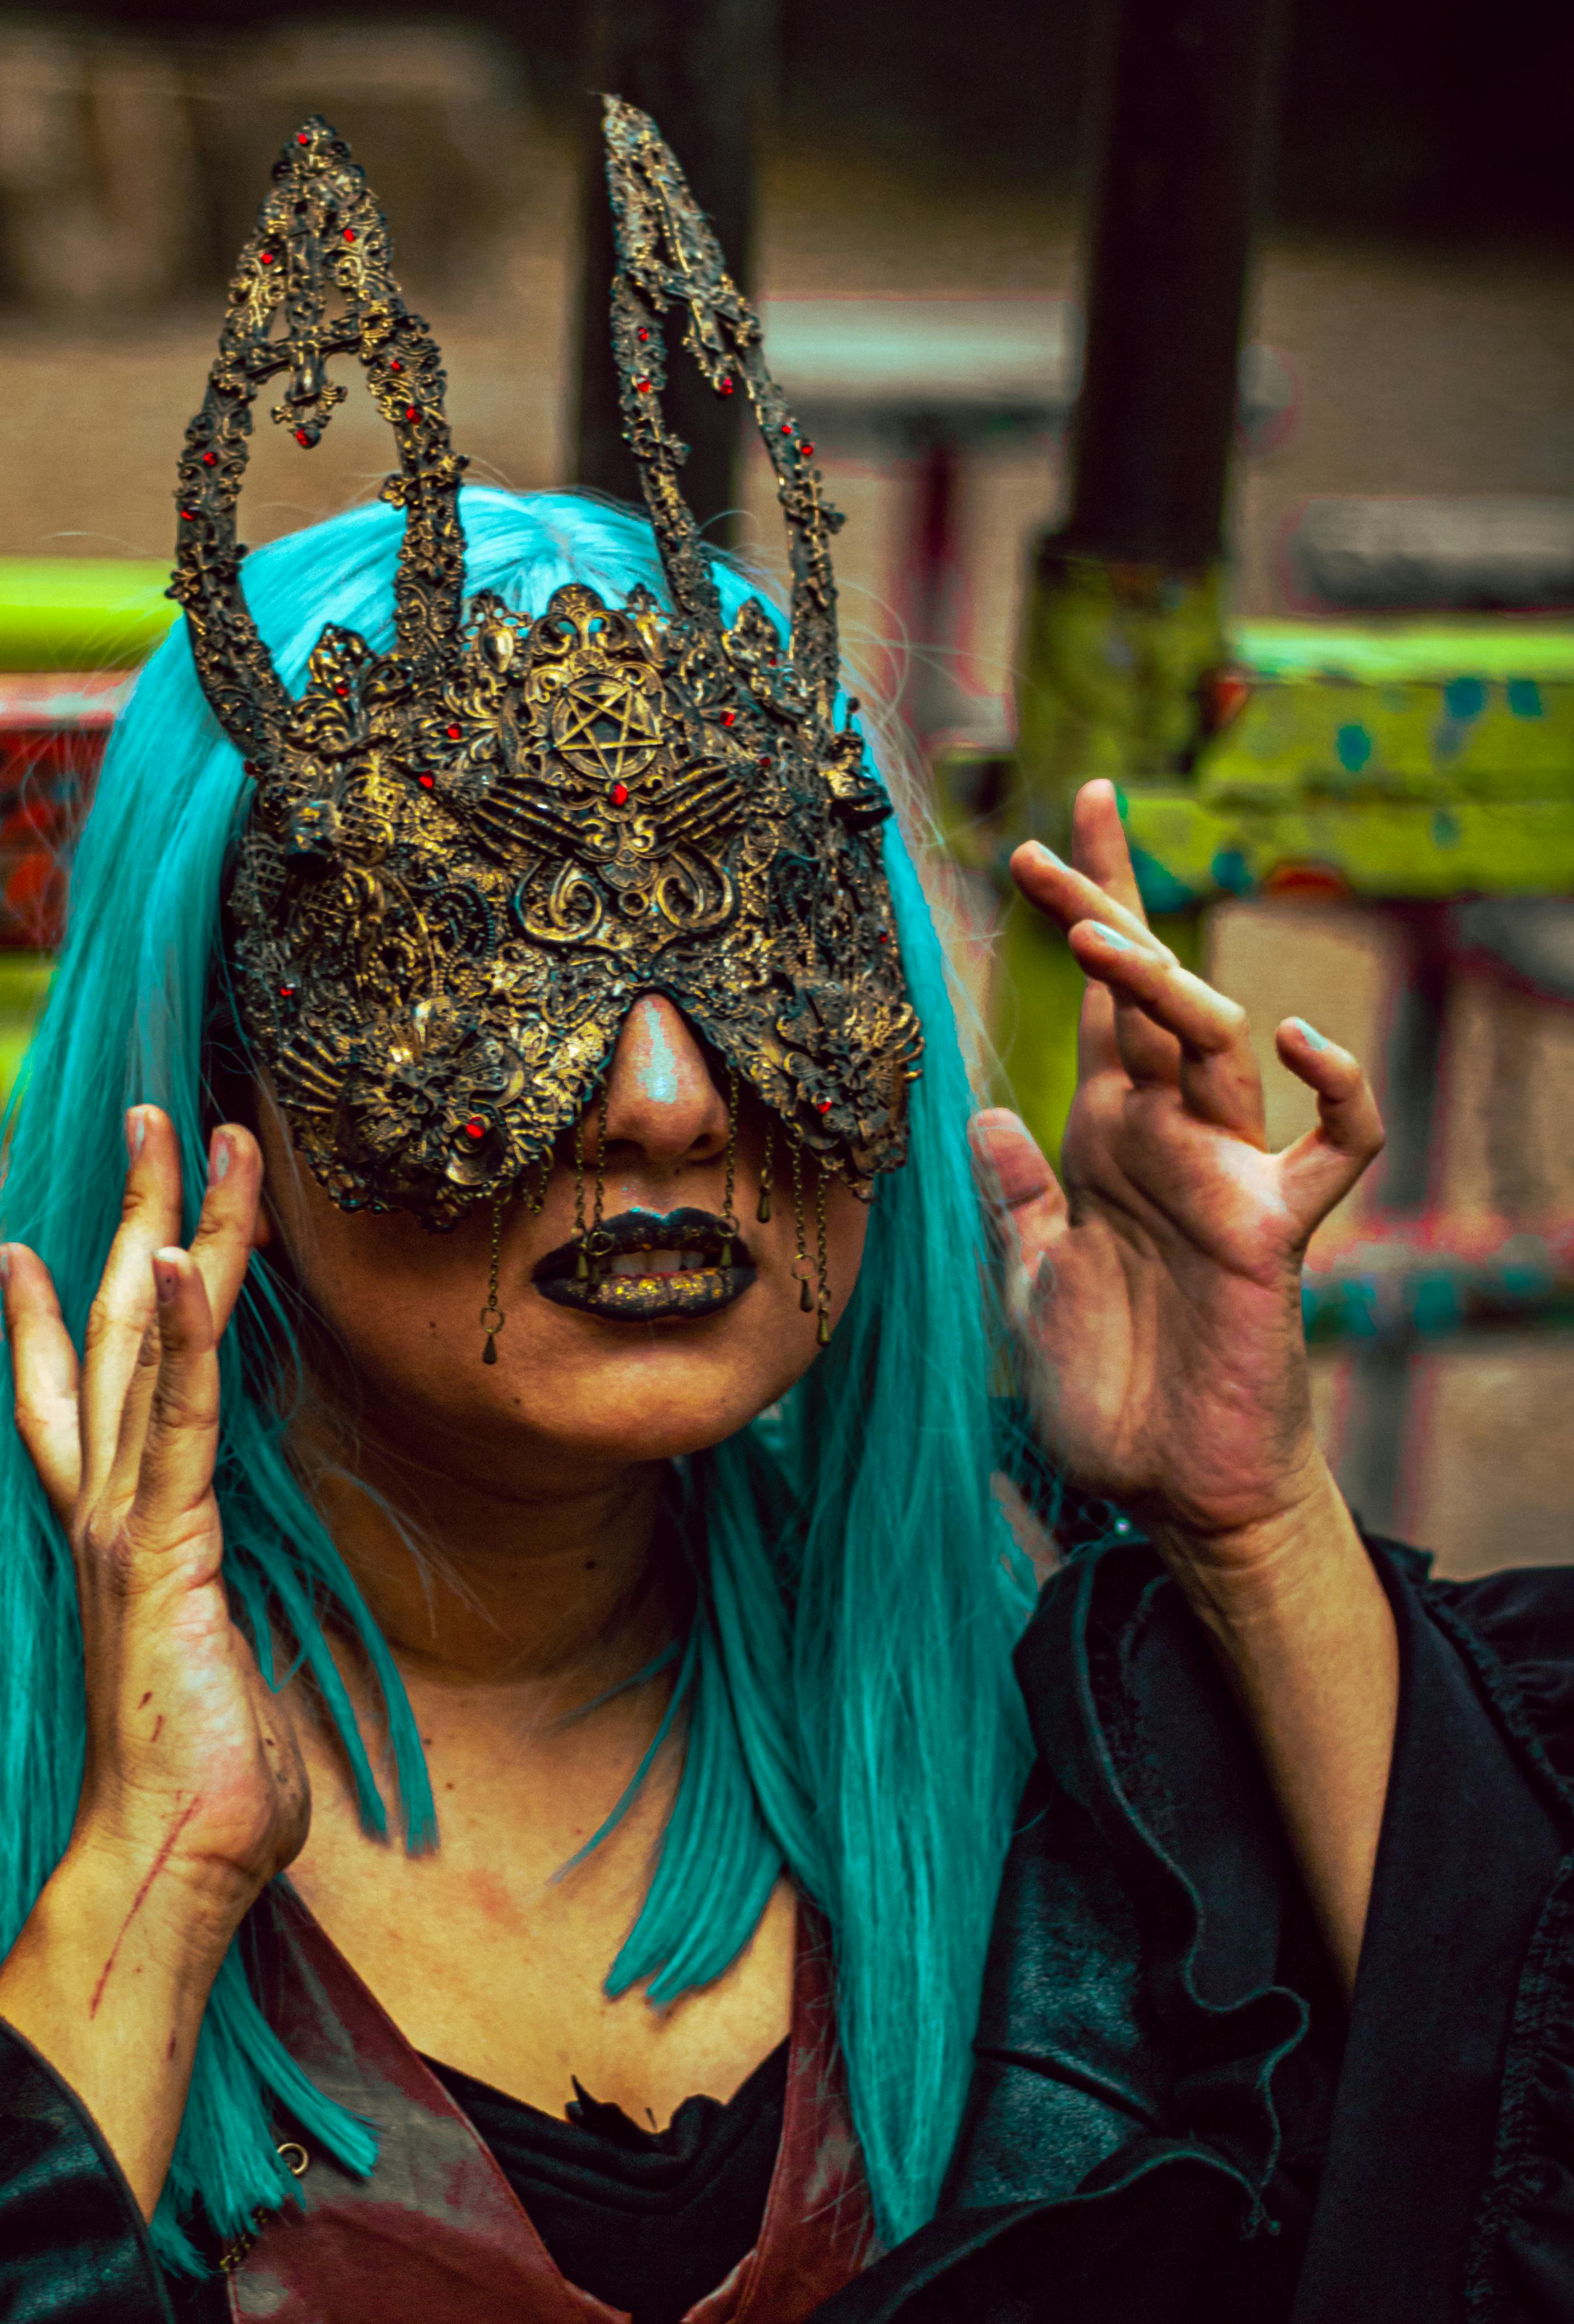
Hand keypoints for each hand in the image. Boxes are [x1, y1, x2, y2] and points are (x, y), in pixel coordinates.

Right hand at [0, 1110, 307, 2204]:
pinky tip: (190, 1256)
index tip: (66, 1234)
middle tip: (157, 1110)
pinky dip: (186, 1333)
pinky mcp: (160, 1551)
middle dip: (138, 1211)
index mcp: (118, 1536)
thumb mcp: (218, 1675)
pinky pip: (175, 1420)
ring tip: (194, 1128)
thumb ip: (219, 1628)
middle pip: (116, 1329)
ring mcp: (122, 1525)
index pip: (88, 1394)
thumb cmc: (204, 1792)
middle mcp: (102, 1512)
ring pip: (147, 1343)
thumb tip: (235, 1634)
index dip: (76, 1308)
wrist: (169, 1870)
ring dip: (174, 1228)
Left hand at [981, 779, 1384, 1542]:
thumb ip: (1015, 1203)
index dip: (1080, 915)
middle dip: (1106, 909)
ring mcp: (1227, 1176)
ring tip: (1103, 941)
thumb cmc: (1108, 1394)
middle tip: (1052, 833)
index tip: (1039, 833)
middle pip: (1149, 994)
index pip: (1095, 1007)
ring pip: (1218, 1044)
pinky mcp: (1275, 1229)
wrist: (1169, 1490)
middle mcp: (1168, 1139)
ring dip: (1165, 985)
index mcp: (1106, 1140)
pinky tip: (1303, 1043)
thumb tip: (984, 1117)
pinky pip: (1337, 1143)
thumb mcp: (1028, 1287)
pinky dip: (1338, 1089)